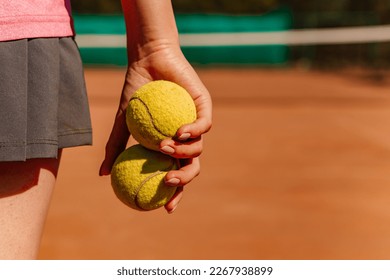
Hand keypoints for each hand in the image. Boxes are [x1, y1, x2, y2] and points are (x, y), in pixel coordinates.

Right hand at [99, 41, 211, 213]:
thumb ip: (116, 147)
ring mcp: (196, 123)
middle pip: (192, 167)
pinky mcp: (204, 107)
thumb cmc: (136, 92)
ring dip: (182, 152)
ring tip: (164, 147)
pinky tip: (179, 132)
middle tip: (168, 184)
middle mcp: (186, 138)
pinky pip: (204, 125)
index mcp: (170, 146)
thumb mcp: (123, 123)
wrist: (148, 62)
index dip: (175, 194)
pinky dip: (193, 131)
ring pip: (198, 148)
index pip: (175, 174)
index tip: (167, 208)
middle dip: (184, 180)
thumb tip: (103, 174)